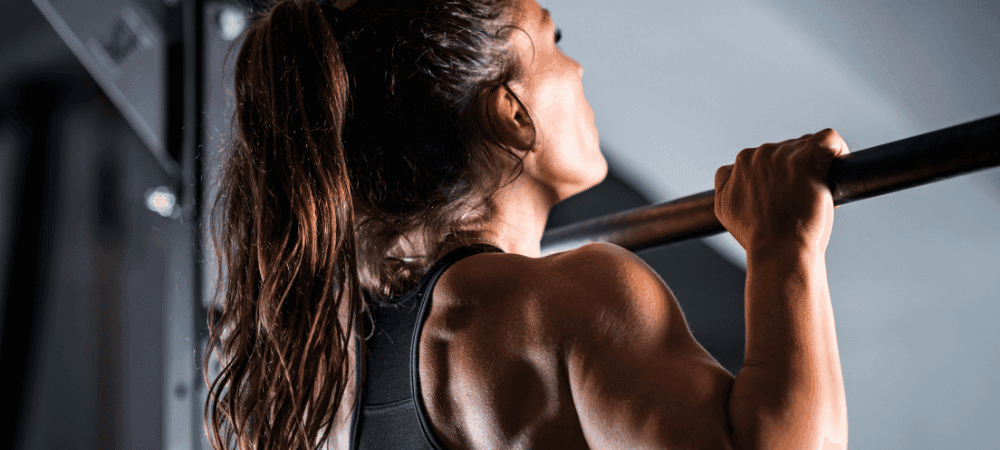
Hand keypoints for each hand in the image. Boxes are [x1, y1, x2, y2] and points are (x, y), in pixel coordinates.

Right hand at [714, 129, 848, 256]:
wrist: (779, 249)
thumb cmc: (758, 236)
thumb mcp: (724, 208)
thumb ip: (724, 183)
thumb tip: (731, 172)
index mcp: (742, 161)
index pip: (767, 156)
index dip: (780, 174)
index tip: (786, 194)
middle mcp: (761, 153)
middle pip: (788, 150)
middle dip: (797, 170)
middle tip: (800, 199)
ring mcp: (786, 155)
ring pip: (809, 147)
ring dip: (815, 167)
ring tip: (815, 194)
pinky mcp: (810, 159)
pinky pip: (828, 140)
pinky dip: (836, 149)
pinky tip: (835, 167)